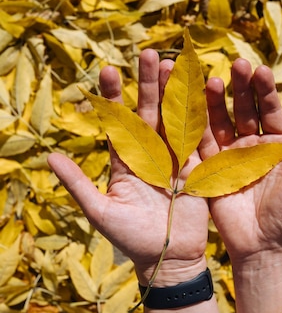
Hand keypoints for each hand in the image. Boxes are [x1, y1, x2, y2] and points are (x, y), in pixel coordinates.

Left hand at [48, 50, 208, 283]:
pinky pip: (198, 138)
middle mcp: (150, 155)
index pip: (118, 122)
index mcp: (126, 161)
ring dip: (175, 93)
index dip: (113, 97)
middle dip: (150, 84)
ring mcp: (174, 160)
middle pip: (149, 112)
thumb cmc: (131, 239)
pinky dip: (200, 116)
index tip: (109, 70)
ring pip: (174, 119)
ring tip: (175, 65)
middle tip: (150, 53)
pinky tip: (201, 92)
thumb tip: (48, 157)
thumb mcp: (100, 211)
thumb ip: (78, 183)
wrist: (169, 259)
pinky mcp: (197, 168)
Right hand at [202, 59, 281, 262]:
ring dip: (217, 102)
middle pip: (243, 110)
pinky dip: (197, 126)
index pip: (269, 111)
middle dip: (240, 88)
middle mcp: (250, 146)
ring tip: (214, 80)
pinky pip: (202, 144)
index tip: (261, 70)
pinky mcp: (209, 170)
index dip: (265, 91)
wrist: (264, 246)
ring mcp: (228, 156)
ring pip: (220, 122)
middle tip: (237, 65)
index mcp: (275, 144)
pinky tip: (193, 106)